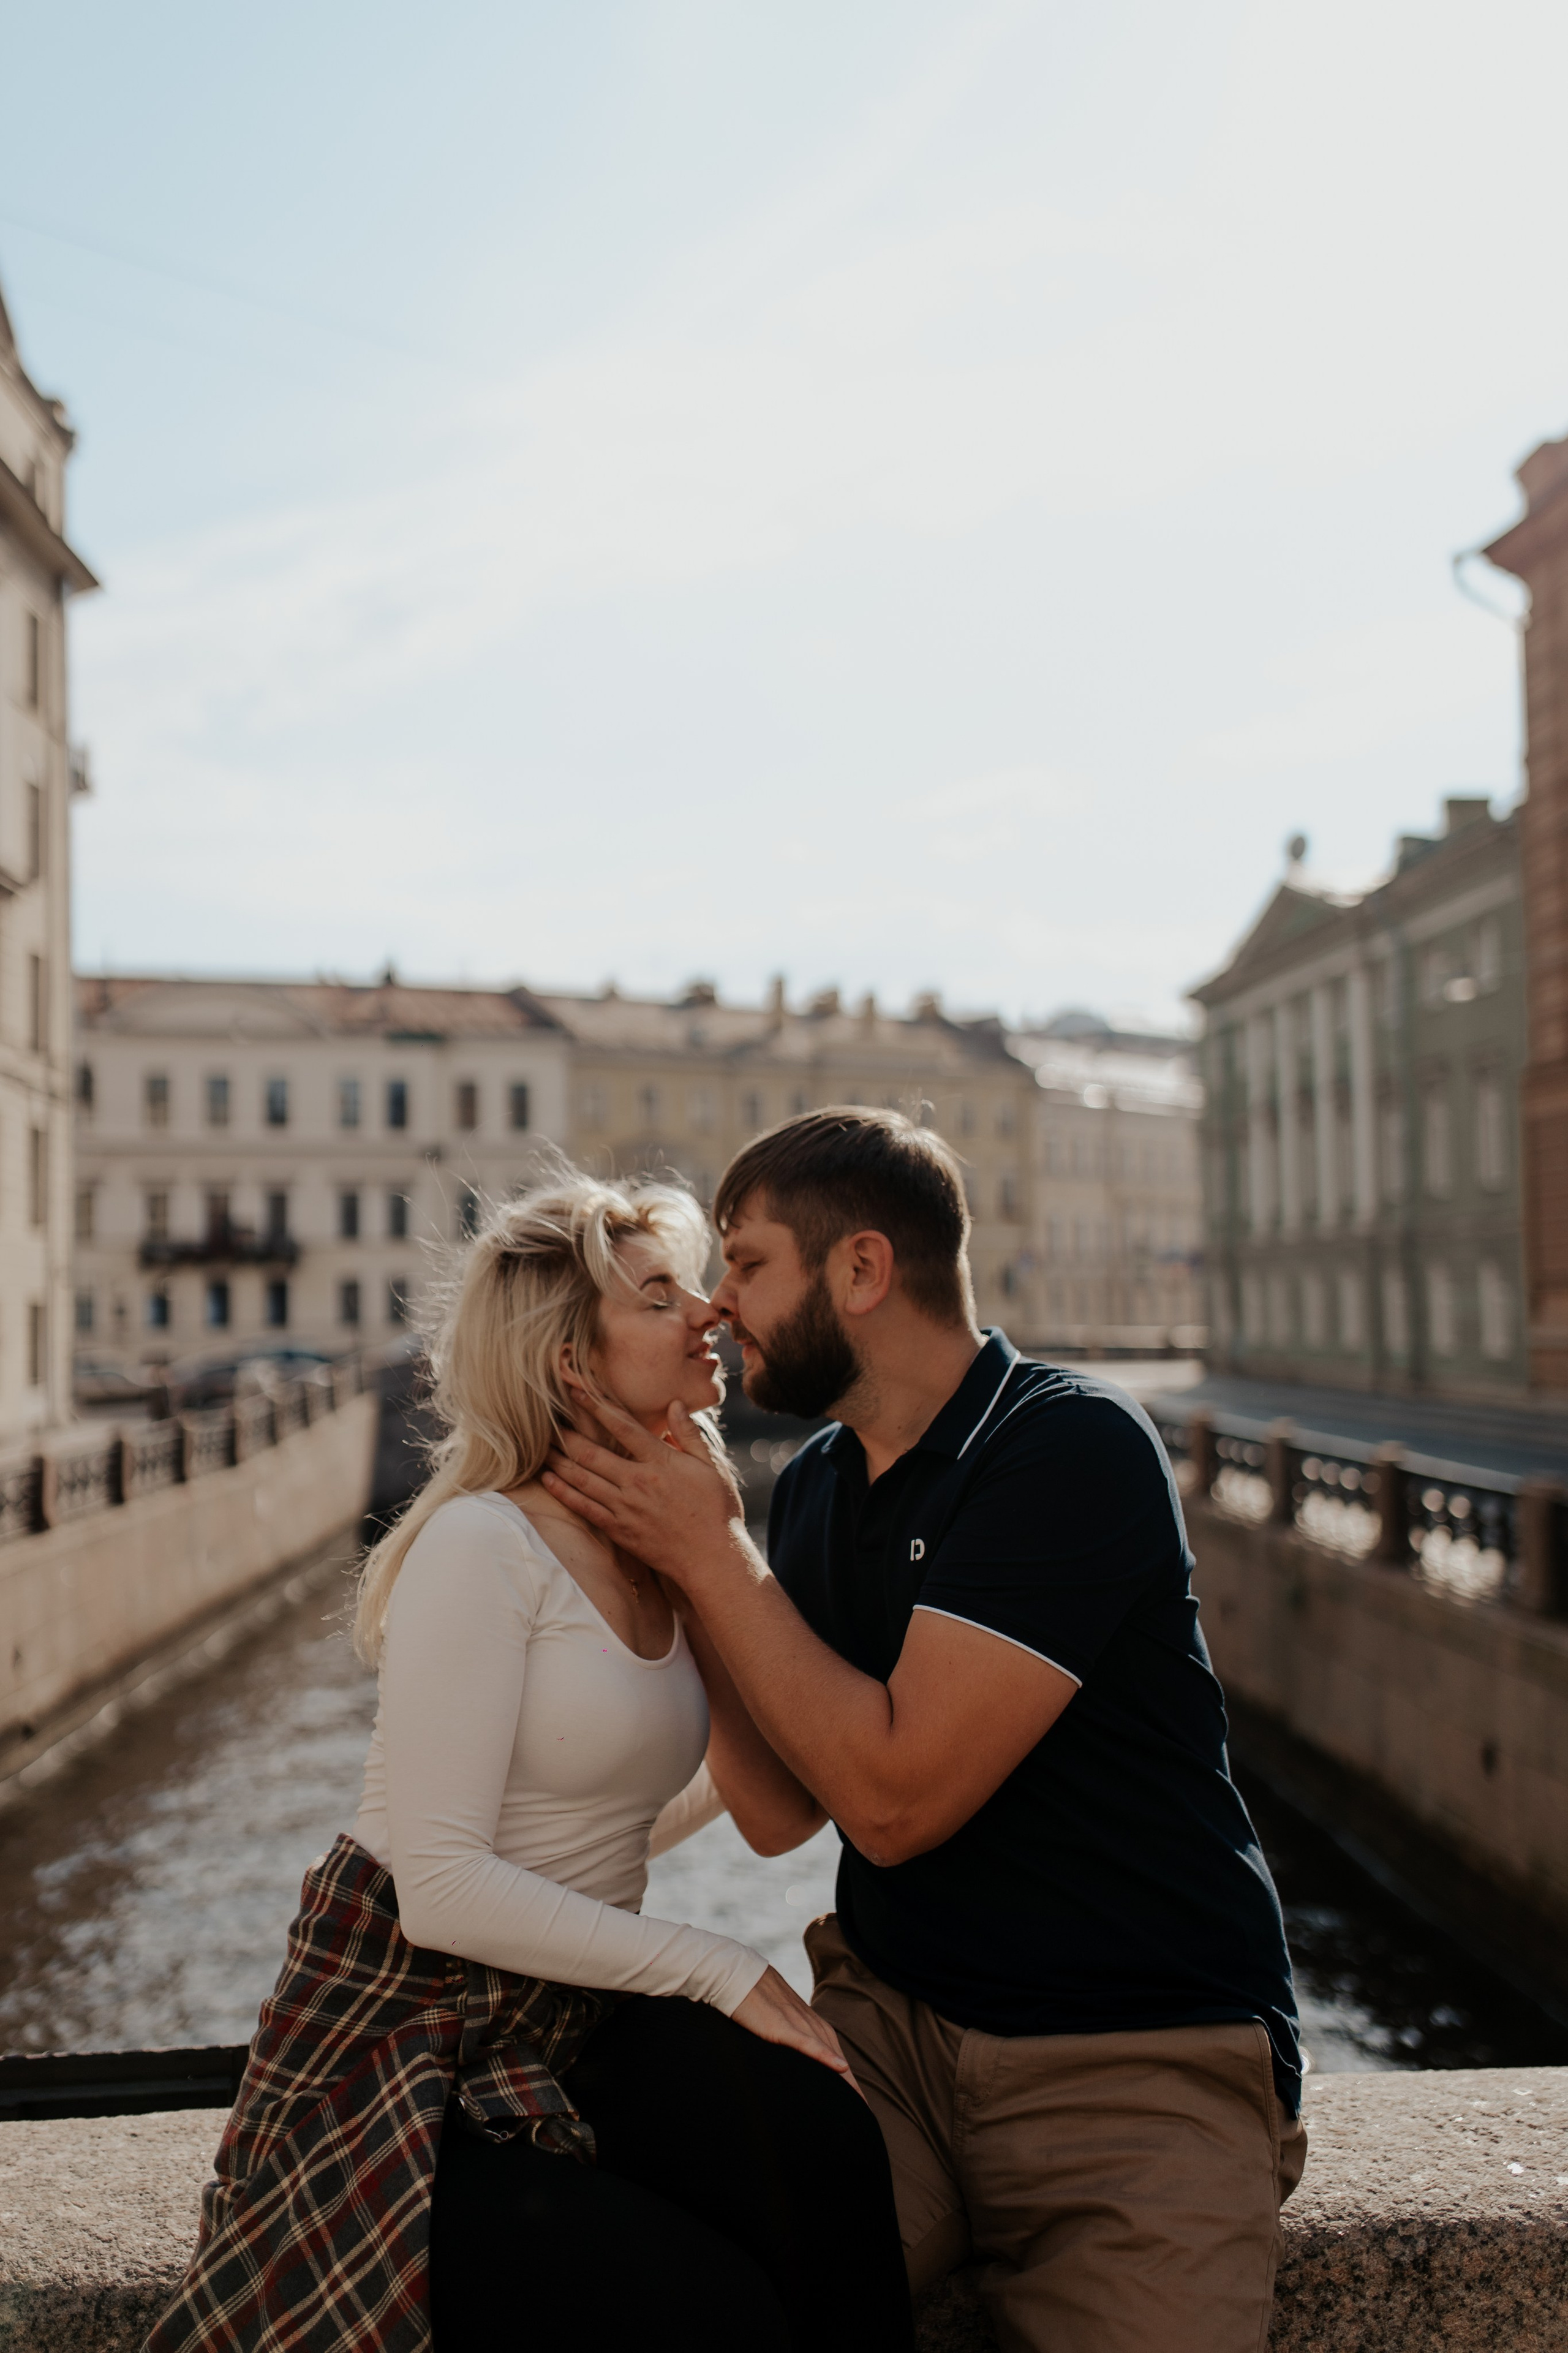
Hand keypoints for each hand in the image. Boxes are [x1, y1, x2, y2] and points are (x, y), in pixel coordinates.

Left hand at [542, 1390, 744, 1584]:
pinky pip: (585, 1508)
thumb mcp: (711, 1466)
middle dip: (568, 1435)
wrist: (712, 1558)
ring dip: (559, 1461)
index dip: (597, 1407)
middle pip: (593, 1453)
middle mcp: (638, 1483)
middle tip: (546, 1420)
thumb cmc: (717, 1510)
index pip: (623, 1427)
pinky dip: (565, 1493)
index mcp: (661, 1463)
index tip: (577, 1391)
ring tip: (541, 1447)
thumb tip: (674, 1404)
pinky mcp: (619, 1530)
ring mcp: (625, 1508)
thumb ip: (689, 1434)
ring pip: (583, 1479)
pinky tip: (549, 1481)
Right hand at [730, 1965, 863, 2096]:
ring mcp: (796, 2022)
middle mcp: (808, 2022)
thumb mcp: (775, 2018)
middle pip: (836, 2056)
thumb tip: (789, 2054)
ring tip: (859, 2101)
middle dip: (851, 2084)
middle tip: (865, 2110)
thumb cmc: (752, 1998)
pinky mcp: (781, 2025)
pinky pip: (807, 2042)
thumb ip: (788, 2034)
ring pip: (828, 2052)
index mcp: (807, 2022)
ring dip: (845, 2077)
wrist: (736, 1975)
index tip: (856, 2101)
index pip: (832, 2053)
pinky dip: (824, 2054)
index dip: (845, 2077)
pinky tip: (840, 2067)